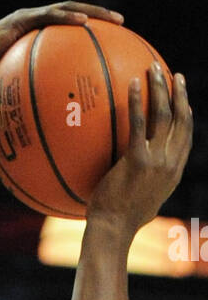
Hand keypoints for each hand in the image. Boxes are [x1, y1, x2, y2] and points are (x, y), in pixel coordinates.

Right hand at [0, 1, 124, 93]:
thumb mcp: (14, 90)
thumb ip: (33, 98)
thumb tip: (51, 126)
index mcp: (36, 37)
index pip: (69, 30)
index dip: (92, 32)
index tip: (115, 40)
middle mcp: (35, 23)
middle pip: (74, 14)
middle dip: (101, 17)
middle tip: (123, 23)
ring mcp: (28, 18)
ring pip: (67, 9)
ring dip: (92, 12)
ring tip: (114, 19)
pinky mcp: (19, 19)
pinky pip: (47, 16)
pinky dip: (66, 17)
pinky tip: (83, 22)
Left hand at [87, 65, 191, 238]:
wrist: (113, 231)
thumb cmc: (119, 222)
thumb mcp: (141, 203)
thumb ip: (143, 185)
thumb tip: (132, 177)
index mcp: (173, 172)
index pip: (186, 138)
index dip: (187, 115)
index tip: (184, 98)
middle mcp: (171, 163)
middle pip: (182, 119)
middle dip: (179, 93)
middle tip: (174, 74)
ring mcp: (157, 161)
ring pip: (165, 115)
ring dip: (161, 88)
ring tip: (154, 68)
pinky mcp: (138, 160)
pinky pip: (139, 123)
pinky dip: (138, 100)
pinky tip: (132, 84)